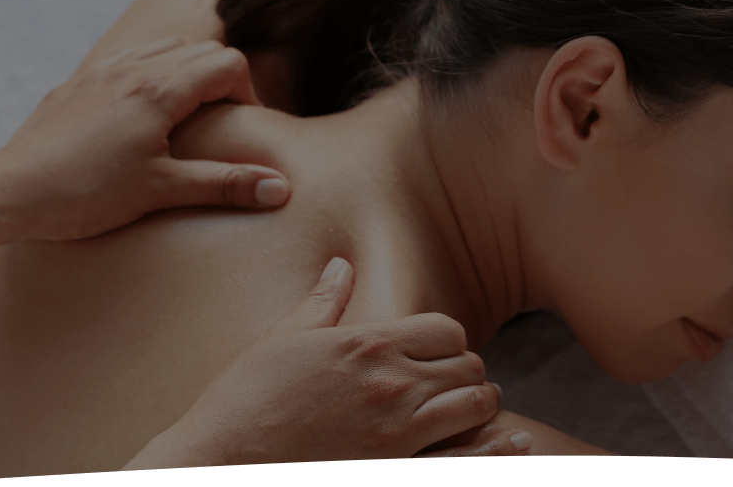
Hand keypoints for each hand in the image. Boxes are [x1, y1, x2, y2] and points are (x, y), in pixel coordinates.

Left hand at [0, 35, 291, 240]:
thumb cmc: (85, 195)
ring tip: (182, 120)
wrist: (9, 193)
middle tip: (216, 128)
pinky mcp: (75, 86)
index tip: (237, 130)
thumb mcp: (163, 192)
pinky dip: (148, 76)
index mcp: (158, 90)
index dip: (245, 94)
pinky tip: (139, 119)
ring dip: (185, 74)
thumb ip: (225, 185)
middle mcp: (131, 70)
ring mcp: (100, 74)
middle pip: (200, 51)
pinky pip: (126, 61)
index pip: (227, 64)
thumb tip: (281, 188)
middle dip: (221, 82)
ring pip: (162, 48)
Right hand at [123, 257, 511, 469]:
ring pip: (477, 405)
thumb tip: (341, 266)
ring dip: (479, 407)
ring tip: (469, 414)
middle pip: (468, 366)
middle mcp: (391, 383)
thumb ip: (321, 304)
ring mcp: (399, 432)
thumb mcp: (279, 343)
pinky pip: (468, 460)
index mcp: (366, 344)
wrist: (217, 466)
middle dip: (467, 374)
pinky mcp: (397, 471)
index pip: (446, 330)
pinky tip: (515, 444)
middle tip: (453, 387)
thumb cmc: (240, 404)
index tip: (437, 356)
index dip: (449, 343)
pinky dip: (497, 451)